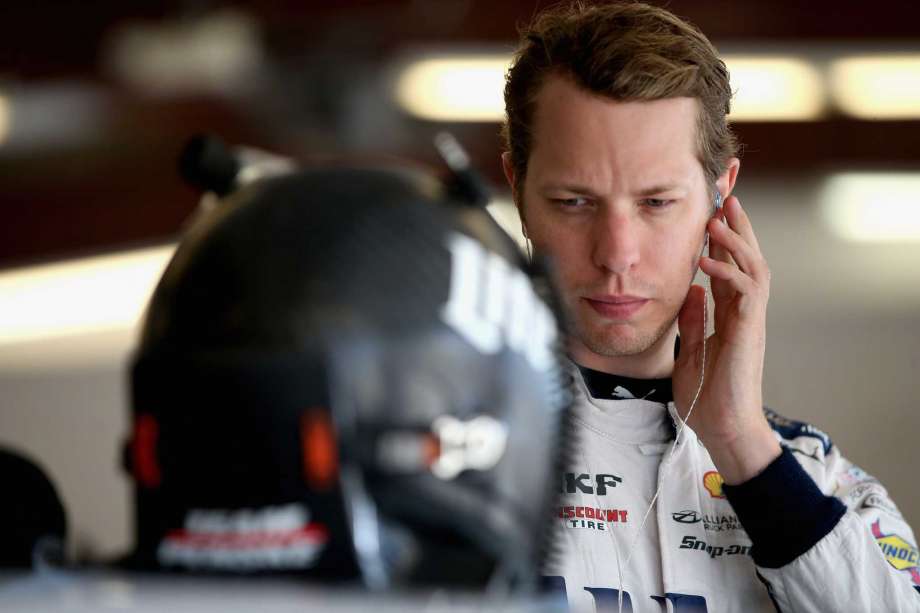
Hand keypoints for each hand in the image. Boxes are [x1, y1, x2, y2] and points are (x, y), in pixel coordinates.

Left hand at [672, 195, 779, 484]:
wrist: (723, 428)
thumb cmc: (708, 396)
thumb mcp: (691, 351)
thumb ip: (693, 321)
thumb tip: (692, 291)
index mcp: (731, 317)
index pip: (730, 269)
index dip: (724, 242)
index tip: (712, 215)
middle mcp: (745, 314)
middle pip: (747, 260)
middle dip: (737, 228)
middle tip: (725, 198)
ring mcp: (751, 321)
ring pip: (754, 268)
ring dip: (737, 240)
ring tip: (720, 216)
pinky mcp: (749, 332)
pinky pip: (745, 292)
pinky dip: (727, 271)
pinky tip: (706, 258)